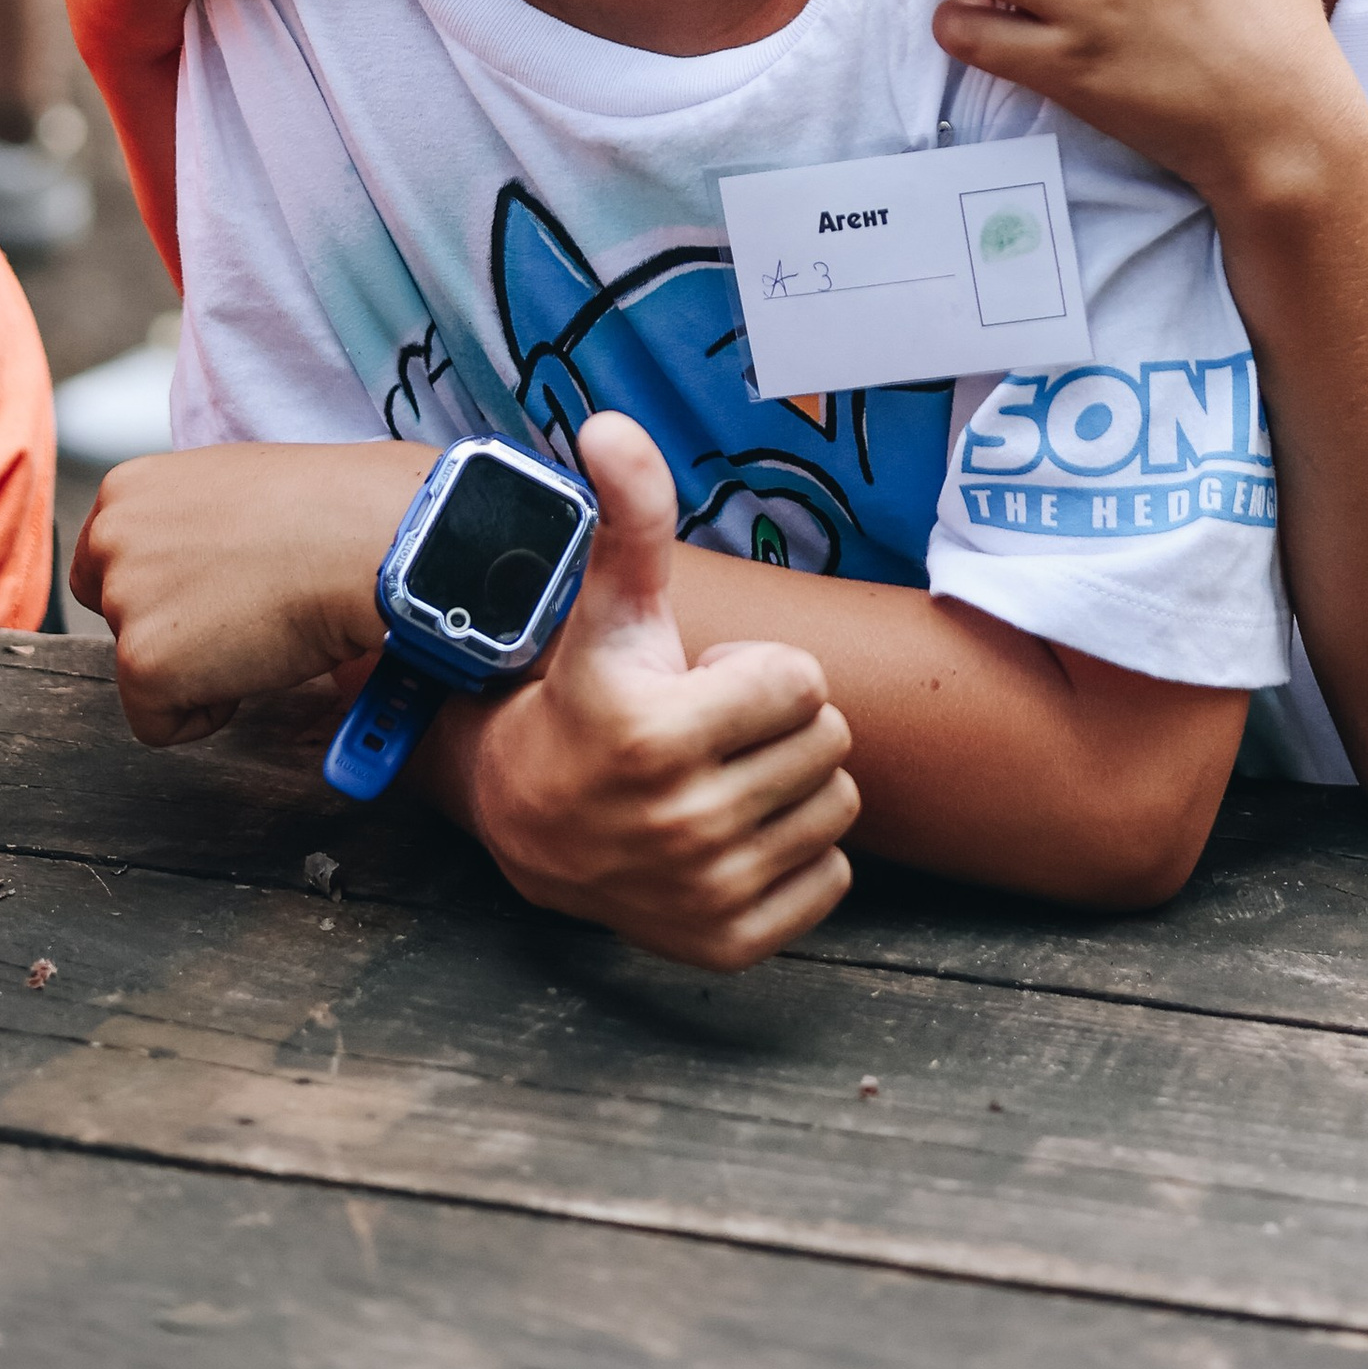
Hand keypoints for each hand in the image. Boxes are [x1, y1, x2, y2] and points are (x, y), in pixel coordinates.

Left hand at [70, 439, 428, 744]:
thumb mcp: (237, 488)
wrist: (366, 539)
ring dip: (197, 665)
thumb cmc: (331, 508)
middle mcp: (112, 537)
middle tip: (239, 613)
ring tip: (261, 626)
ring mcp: (125, 600)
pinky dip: (208, 711)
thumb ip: (188, 522)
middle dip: (169, 628)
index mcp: (130, 487)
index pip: (105, 563)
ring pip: (143, 668)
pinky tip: (257, 662)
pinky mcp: (142, 664)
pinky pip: (158, 722)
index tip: (208, 593)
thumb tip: (189, 565)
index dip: (162, 589)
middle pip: (117, 616)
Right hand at [435, 414, 858, 970]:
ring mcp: (706, 892)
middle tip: (712, 732)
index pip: (805, 681)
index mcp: (659, 734)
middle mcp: (682, 823)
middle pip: (829, 743)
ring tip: (723, 777)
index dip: (760, 670)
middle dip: (781, 724)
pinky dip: (799, 856)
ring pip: (837, 808)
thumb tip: (612, 424)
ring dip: (793, 784)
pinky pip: (833, 880)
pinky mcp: (728, 944)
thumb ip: (630, 513)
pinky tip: (737, 835)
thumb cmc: (588, 693)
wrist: (531, 817)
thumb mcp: (614, 605)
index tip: (701, 682)